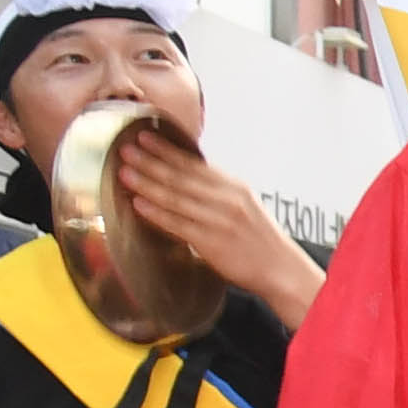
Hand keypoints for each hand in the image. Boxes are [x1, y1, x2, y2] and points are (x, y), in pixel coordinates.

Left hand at [109, 133, 320, 322]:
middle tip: (125, 149)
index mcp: (235, 187)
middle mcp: (228, 199)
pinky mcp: (213, 242)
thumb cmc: (258, 240)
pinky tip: (139, 204)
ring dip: (147, 183)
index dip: (166, 149)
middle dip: (150, 161)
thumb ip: (216, 191)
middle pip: (181, 176)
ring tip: (124, 173)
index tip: (143, 136)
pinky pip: (178, 224)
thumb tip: (183, 176)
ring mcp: (220, 220)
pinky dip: (157, 213)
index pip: (194, 163)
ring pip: (176, 197)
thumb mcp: (244, 206)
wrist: (282, 270)